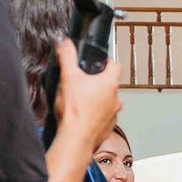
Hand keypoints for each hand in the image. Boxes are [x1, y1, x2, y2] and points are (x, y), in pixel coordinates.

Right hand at [52, 38, 122, 155]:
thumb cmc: (74, 110)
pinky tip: (82, 117)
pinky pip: (104, 118)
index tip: (100, 63)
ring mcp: (114, 114)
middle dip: (98, 83)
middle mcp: (116, 99)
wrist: (75, 138)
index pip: (115, 65)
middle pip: (110, 85)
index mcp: (109, 83)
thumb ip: (67, 56)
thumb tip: (64, 43)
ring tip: (81, 102)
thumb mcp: (67, 77)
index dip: (107, 62)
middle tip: (83, 84)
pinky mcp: (108, 128)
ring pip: (108, 102)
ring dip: (98, 100)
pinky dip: (95, 116)